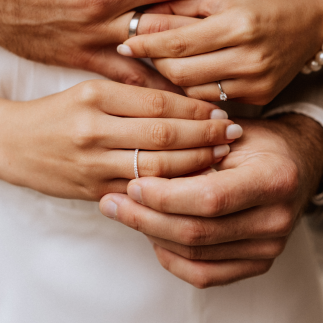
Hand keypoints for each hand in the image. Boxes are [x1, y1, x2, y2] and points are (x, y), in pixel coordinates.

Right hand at [0, 80, 238, 199]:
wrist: (12, 143)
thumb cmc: (56, 112)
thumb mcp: (89, 90)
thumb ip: (132, 93)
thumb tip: (184, 99)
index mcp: (95, 96)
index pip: (158, 102)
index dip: (195, 109)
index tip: (220, 110)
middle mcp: (93, 129)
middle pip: (163, 134)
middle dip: (204, 135)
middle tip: (233, 134)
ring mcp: (92, 163)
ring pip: (156, 167)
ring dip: (195, 163)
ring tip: (221, 156)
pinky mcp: (92, 190)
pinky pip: (140, 192)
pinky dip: (170, 188)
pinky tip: (193, 183)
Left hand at [99, 114, 322, 286]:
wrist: (293, 163)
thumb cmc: (256, 141)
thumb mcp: (229, 132)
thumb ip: (193, 150)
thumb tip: (141, 167)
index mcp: (272, 179)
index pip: (209, 198)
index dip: (165, 195)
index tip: (132, 184)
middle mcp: (275, 219)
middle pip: (198, 232)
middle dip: (146, 218)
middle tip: (113, 202)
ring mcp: (268, 247)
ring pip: (196, 255)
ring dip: (152, 236)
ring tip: (124, 214)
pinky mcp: (257, 262)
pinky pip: (205, 274)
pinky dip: (172, 258)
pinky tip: (151, 237)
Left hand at [118, 0, 322, 102]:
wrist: (313, 19)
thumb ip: (183, 4)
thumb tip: (142, 18)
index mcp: (238, 24)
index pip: (177, 42)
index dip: (146, 44)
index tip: (124, 44)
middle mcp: (249, 57)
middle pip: (180, 72)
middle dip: (154, 61)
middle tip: (143, 50)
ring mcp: (256, 82)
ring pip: (193, 89)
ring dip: (172, 75)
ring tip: (165, 58)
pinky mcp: (261, 96)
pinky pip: (213, 97)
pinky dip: (195, 86)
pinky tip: (191, 71)